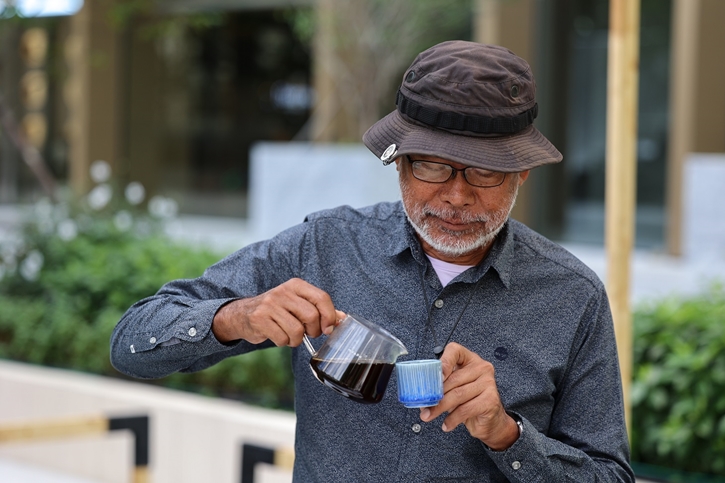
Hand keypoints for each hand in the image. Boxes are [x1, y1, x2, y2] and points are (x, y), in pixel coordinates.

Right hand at [212, 278, 345, 345]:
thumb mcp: (298, 304)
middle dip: (313, 331)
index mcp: (296, 285)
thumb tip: (342, 319)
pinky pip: (282, 338)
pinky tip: (277, 335)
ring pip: (297, 331)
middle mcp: (283, 292)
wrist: (243, 314)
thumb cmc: (277, 311)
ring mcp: (270, 304)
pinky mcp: (259, 318)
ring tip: (289, 335)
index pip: (321, 298)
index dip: (329, 316)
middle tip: (307, 333)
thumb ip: (320, 310)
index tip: (328, 328)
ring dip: (296, 340)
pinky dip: (283, 342)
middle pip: (311, 316)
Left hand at [419, 342, 519, 450]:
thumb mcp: (454, 389)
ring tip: (429, 415)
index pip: (455, 351)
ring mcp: (488, 383)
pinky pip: (465, 409)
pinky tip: (446, 424)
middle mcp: (481, 368)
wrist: (490, 420)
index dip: (444, 361)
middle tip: (424, 406)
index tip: (434, 375)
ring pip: (457, 395)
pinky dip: (452, 419)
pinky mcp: (490, 400)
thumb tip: (422, 395)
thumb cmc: (470, 401)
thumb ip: (441, 387)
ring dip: (440, 408)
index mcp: (470, 360)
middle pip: (453, 378)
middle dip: (435, 394)